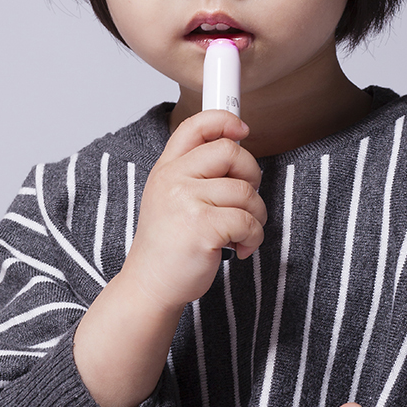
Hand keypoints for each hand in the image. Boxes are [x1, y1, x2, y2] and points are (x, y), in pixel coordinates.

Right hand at [120, 109, 266, 315]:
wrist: (150, 285)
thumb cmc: (168, 245)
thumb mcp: (171, 197)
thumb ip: (196, 172)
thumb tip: (237, 146)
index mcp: (167, 168)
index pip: (196, 125)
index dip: (224, 120)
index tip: (243, 129)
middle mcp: (173, 179)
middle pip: (231, 152)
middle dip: (252, 175)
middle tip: (246, 200)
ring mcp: (185, 202)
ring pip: (246, 192)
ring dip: (256, 216)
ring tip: (241, 232)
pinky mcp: (202, 227)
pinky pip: (248, 221)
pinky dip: (253, 238)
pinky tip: (239, 248)